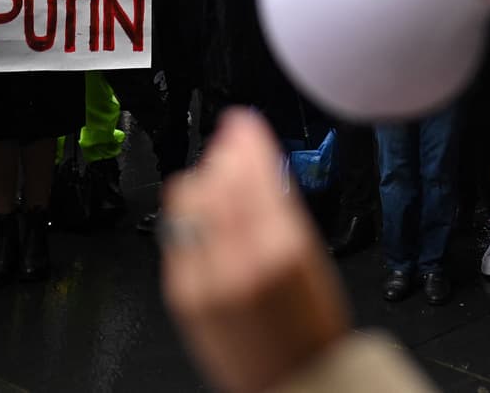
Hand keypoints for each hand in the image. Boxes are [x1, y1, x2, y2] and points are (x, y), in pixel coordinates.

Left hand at [161, 110, 349, 392]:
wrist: (291, 380)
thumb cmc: (311, 326)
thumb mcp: (312, 257)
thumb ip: (282, 209)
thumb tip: (260, 163)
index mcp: (281, 250)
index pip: (253, 176)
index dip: (246, 142)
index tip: (244, 123)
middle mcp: (238, 261)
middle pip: (218, 183)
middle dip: (224, 155)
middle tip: (232, 141)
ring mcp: (206, 279)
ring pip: (192, 202)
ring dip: (205, 177)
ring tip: (217, 170)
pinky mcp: (183, 294)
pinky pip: (177, 233)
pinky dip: (188, 211)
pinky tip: (200, 204)